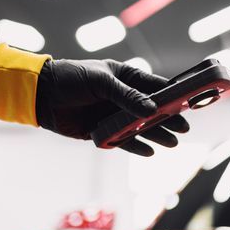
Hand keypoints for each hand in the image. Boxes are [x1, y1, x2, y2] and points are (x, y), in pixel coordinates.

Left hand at [35, 59, 189, 155]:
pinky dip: (135, 145)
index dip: (172, 95)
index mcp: (125, 77)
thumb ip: (127, 96)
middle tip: (184, 130)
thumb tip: (152, 110)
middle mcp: (122, 96)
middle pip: (151, 110)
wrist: (41, 95)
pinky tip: (148, 151)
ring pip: (140, 126)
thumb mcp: (101, 82)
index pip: (155, 86)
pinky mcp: (101, 130)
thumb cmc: (71, 78)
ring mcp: (112, 114)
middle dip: (168, 119)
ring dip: (155, 134)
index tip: (189, 104)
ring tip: (172, 143)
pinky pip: (122, 140)